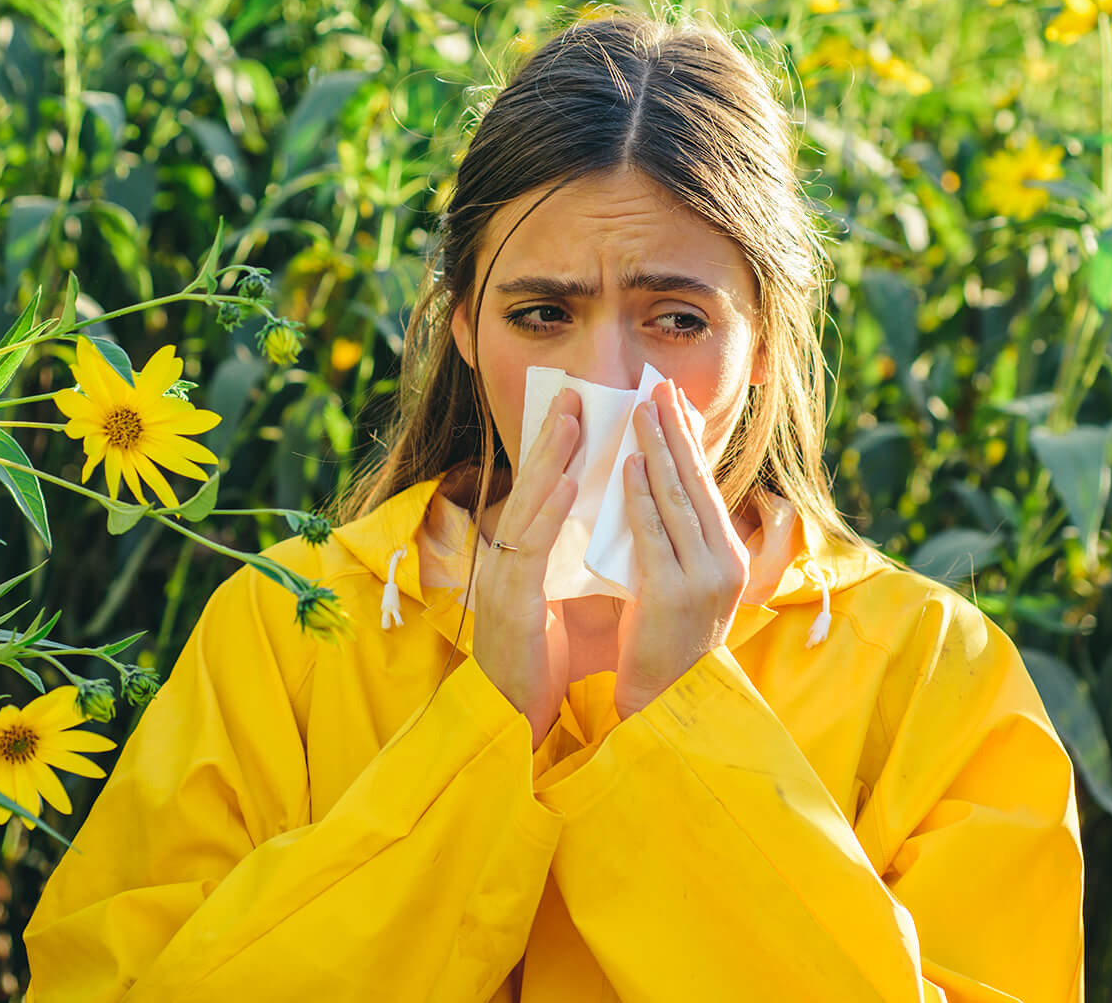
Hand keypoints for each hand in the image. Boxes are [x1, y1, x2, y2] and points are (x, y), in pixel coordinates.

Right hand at [473, 386, 579, 750]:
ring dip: (550, 459)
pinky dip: (550, 511)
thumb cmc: (541, 661)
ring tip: (571, 420)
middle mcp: (509, 558)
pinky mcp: (512, 602)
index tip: (578, 410)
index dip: (557, 450)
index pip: (542, 492)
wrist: (514, 717)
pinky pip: (533, 547)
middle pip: (531, 486)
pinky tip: (570, 483)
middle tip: (573, 393)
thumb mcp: (560, 599)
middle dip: (552, 437)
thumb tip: (605, 524)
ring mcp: (506, 577)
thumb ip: (572, 561)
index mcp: (523, 557)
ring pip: (528, 505)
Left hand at [614, 379, 748, 720]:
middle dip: (675, 432)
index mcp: (731, 556)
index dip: (690, 440)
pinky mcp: (672, 593)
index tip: (673, 399)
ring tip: (639, 413)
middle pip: (696, 483)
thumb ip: (677, 538)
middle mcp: (726, 562)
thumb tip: (656, 481)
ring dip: (657, 451)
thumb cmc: (667, 639)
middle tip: (655, 389)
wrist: (667, 701)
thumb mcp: (684, 581)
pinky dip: (640, 496)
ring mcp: (703, 578)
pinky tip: (628, 465)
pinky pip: (654, 533)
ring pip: (677, 500)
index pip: (707, 485)